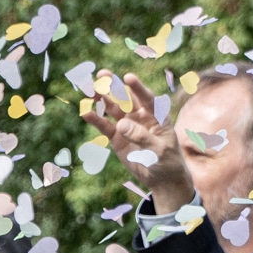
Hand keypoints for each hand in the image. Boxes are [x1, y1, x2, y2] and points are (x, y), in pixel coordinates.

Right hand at [80, 72, 194, 213]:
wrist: (161, 177)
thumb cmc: (167, 161)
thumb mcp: (158, 150)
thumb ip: (141, 136)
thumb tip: (120, 124)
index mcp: (157, 115)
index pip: (147, 98)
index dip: (138, 88)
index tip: (127, 78)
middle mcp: (141, 116)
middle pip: (126, 98)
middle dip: (114, 86)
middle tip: (101, 75)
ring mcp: (127, 126)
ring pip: (113, 109)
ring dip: (101, 99)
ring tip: (88, 90)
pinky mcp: (116, 137)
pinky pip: (104, 126)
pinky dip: (95, 119)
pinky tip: (85, 112)